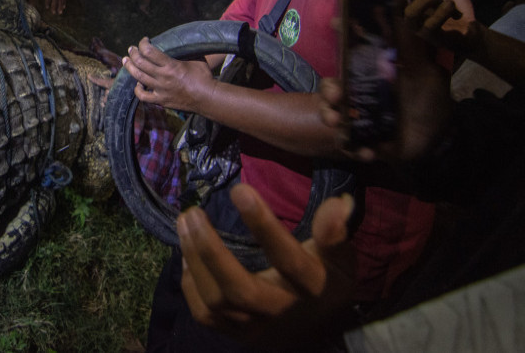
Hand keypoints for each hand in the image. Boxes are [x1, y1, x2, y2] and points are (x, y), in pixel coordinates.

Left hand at [121, 36, 212, 110]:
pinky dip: (137, 89)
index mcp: (171, 65)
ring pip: (138, 77)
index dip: (143, 43)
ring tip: (126, 61)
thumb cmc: (204, 76)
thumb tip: (179, 41)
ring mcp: (160, 90)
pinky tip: (138, 84)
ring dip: (129, 67)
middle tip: (131, 49)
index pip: (149, 51)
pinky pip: (143, 96)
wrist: (208, 98)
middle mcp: (163, 77)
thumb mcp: (196, 58)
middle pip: (140, 63)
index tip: (144, 40)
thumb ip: (185, 51)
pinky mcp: (161, 100)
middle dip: (133, 53)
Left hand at [178, 184, 355, 347]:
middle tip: (192, 212)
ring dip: (195, 261)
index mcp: (311, 286)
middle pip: (239, 288)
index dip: (263, 225)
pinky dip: (190, 285)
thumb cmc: (325, 279)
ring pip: (216, 302)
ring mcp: (257, 328)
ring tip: (184, 223)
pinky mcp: (238, 334)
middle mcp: (282, 311)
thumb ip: (335, 231)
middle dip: (210, 250)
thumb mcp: (339, 256)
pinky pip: (206, 315)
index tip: (239, 190)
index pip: (286, 259)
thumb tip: (339, 201)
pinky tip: (186, 254)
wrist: (321, 327)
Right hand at [393, 0, 476, 49]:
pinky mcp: (430, 36)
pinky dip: (441, 11)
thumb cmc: (451, 5)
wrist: (470, 28)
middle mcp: (407, 15)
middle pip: (396, 2)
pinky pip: (430, 24)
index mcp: (407, 1)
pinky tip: (450, 5)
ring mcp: (418, 27)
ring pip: (411, 13)